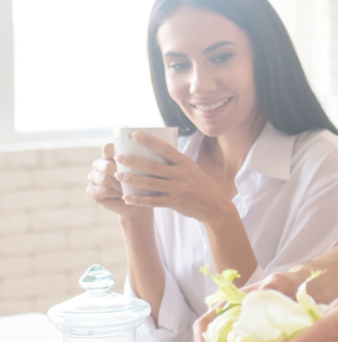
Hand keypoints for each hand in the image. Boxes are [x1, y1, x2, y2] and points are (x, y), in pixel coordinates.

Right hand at [86, 143, 148, 221]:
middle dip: (122, 175)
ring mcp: (93, 177)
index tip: (130, 160)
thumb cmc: (142, 183)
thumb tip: (147, 147)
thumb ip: (141, 158)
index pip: (108, 148)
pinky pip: (103, 190)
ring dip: (119, 186)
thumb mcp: (144, 169)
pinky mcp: (91, 190)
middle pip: (107, 165)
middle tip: (135, 181)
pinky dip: (115, 194)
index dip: (117, 153)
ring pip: (104, 179)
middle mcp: (99, 164)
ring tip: (130, 189)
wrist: (136, 203)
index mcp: (109, 155)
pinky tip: (123, 195)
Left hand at [115, 133, 229, 223]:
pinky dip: (139, 200)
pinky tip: (127, 197)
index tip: (134, 134)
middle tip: (119, 156)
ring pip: (150, 183)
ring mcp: (178, 189)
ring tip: (118, 175)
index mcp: (185, 162)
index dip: (149, 140)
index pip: (164, 148)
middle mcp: (181, 174)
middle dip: (134, 161)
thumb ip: (176, 164)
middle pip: (153, 166)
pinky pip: (153, 201)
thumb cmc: (201, 185)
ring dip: (132, 179)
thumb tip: (153, 154)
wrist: (216, 206)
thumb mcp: (192, 169)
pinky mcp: (176, 203)